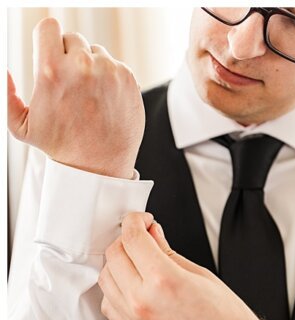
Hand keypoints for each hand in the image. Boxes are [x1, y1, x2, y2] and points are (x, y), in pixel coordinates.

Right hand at [7, 18, 143, 178]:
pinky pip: (115, 64)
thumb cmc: (59, 145)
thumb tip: (5, 71)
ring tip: (87, 93)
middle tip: (69, 80)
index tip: (50, 50)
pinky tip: (103, 98)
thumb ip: (7, 94)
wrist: (99, 163)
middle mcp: (82, 66)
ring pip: (95, 51)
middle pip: (72, 38)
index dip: (47, 37)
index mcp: (52, 70)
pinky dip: (109, 76)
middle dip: (68, 54)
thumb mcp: (21, 124)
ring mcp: (109, 71)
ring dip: (90, 65)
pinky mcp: (128, 78)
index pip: (48, 27)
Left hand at [98, 212, 287, 319]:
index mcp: (164, 281)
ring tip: (138, 259)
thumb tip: (153, 235)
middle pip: (114, 255)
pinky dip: (114, 288)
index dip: (135, 221)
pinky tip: (132, 283)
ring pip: (105, 278)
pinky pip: (108, 304)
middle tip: (144, 236)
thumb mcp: (202, 276)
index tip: (142, 219)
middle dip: (126, 239)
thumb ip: (170, 253)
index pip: (133, 238)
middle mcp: (143, 301)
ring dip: (117, 262)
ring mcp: (135, 319)